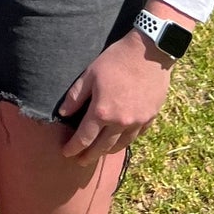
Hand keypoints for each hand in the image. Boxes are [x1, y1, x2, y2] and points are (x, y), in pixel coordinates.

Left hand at [59, 29, 175, 162]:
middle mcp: (120, 122)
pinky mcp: (150, 117)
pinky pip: (136, 135)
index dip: (73, 147)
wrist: (149, 51)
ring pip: (121, 145)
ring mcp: (137, 121)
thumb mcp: (90, 74)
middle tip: (81, 161)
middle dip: (89, 155)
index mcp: (102, 112)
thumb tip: (63, 113)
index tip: (66, 153)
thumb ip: (76, 96)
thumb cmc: (116, 59)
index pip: (84, 137)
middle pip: (102, 147)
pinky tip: (122, 139)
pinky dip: (126, 140)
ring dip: (108, 151)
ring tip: (101, 152)